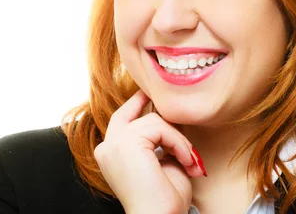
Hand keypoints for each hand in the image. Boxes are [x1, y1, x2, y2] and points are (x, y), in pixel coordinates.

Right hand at [93, 89, 206, 213]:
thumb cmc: (164, 199)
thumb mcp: (163, 161)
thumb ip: (161, 140)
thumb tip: (171, 117)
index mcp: (111, 155)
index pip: (120, 122)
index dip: (135, 105)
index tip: (149, 95)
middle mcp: (106, 148)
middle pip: (127, 113)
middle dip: (143, 100)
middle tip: (159, 95)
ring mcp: (114, 144)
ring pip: (153, 121)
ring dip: (177, 139)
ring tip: (189, 160)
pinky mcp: (126, 143)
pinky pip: (160, 127)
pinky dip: (178, 142)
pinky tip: (185, 160)